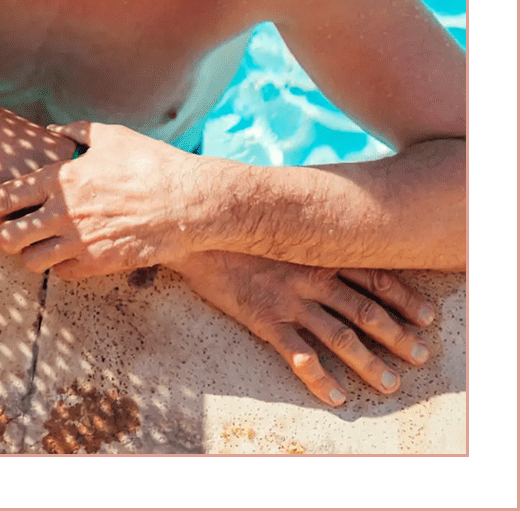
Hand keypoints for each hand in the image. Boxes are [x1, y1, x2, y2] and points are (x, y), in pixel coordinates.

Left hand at [0, 120, 202, 276]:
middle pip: (9, 237)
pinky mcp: (99, 263)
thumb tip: (50, 130)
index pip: (3, 197)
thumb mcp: (110, 136)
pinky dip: (59, 268)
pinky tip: (67, 256)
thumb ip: (74, 133)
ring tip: (36, 247)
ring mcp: (80, 241)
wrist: (188, 201)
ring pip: (31, 261)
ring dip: (29, 255)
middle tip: (6, 235)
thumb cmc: (150, 163)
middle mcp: (63, 212)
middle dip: (2, 237)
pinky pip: (62, 275)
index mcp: (60, 179)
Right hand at [167, 250, 435, 405]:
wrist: (194, 234)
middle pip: (365, 310)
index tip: (426, 316)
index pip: (373, 276)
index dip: (404, 297)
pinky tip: (336, 395)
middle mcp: (310, 276)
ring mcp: (288, 299)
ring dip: (369, 361)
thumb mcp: (276, 226)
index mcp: (316, 253)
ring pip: (340, 335)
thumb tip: (324, 238)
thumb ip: (303, 238)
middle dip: (396, 334)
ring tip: (389, 382)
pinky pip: (299, 355)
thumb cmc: (235, 229)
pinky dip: (321, 378)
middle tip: (419, 354)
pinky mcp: (264, 319)